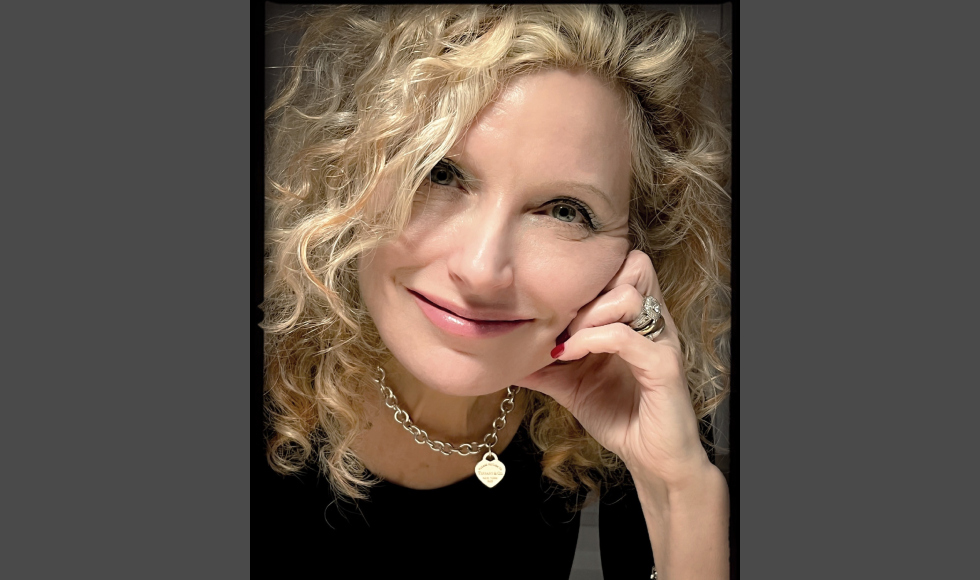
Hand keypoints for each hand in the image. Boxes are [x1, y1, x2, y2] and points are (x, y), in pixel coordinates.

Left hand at [516, 250, 709, 485]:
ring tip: (566, 340)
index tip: (553, 304)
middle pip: (633, 263)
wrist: (651, 459)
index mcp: (634, 318)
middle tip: (562, 318)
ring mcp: (660, 341)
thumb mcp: (571, 385)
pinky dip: (591, 340)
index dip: (585, 276)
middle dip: (591, 285)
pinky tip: (569, 355)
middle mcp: (652, 321)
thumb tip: (501, 355)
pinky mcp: (663, 366)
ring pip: (629, 294)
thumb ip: (543, 366)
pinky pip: (625, 336)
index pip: (620, 264)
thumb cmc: (619, 417)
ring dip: (588, 313)